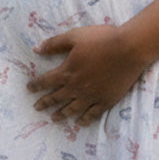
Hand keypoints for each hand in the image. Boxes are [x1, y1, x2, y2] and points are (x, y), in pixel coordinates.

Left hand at [27, 23, 146, 125]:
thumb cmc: (102, 39)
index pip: (46, 81)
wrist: (129, 49)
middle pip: (57, 97)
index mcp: (67, 71)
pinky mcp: (106, 100)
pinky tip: (80, 122)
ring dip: (61, 114)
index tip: (29, 89)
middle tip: (37, 108)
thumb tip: (36, 49)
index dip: (36, 85)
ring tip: (54, 119)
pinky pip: (92, 114)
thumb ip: (55, 44)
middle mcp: (76, 87)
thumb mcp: (75, 36)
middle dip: (45, 102)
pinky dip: (84, 119)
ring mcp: (91, 96)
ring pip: (72, 109)